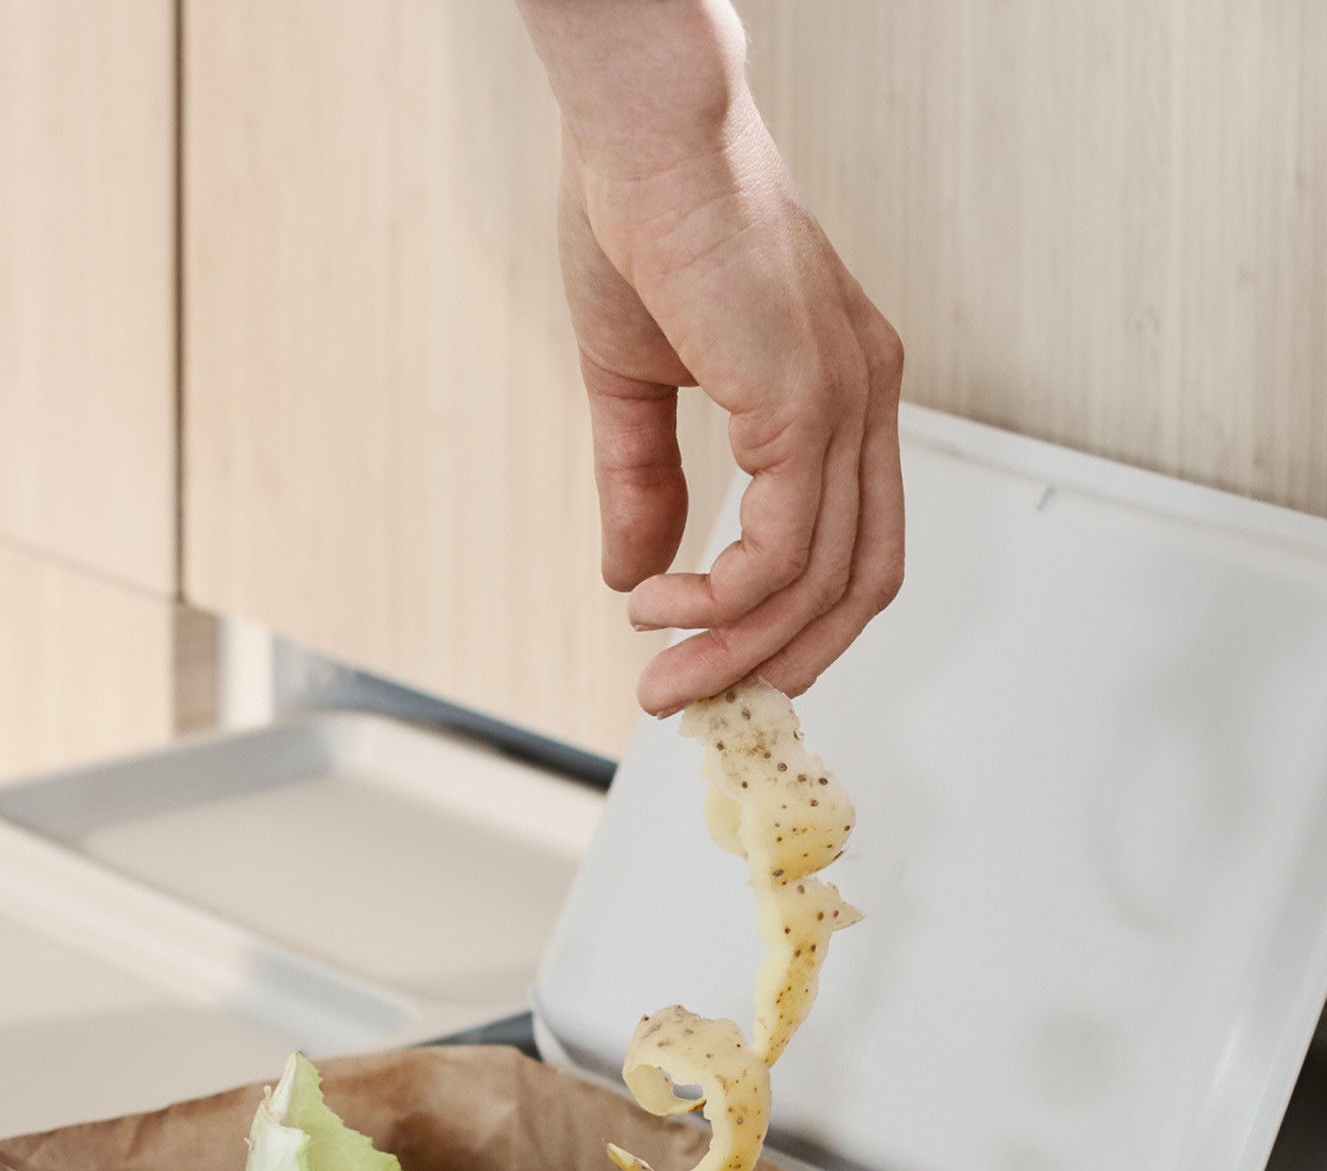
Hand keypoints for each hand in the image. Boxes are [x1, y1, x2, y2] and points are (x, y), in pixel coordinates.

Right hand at [521, 0, 905, 714]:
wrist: (639, 137)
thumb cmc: (644, 224)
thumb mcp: (636, 386)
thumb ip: (645, 484)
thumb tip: (635, 574)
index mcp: (841, 391)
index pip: (852, 544)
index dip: (793, 622)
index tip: (718, 665)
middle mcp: (864, 399)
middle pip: (855, 586)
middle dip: (774, 663)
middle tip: (689, 702)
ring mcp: (845, 401)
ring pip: (815, 584)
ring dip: (732, 650)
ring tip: (659, 675)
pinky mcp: (805, 403)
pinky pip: (778, 551)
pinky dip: (718, 601)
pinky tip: (658, 603)